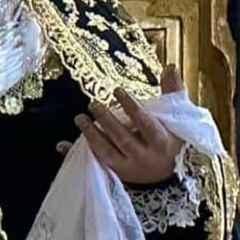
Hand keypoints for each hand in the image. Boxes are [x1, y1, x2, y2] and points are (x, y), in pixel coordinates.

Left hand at [57, 65, 184, 184]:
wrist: (170, 169)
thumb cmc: (172, 135)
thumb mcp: (177, 114)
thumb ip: (172, 89)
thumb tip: (170, 66)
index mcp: (161, 141)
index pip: (146, 124)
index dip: (131, 107)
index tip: (117, 90)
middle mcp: (145, 157)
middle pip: (123, 139)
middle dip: (107, 121)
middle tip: (93, 103)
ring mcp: (129, 168)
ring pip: (108, 153)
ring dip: (92, 136)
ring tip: (79, 118)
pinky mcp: (116, 173)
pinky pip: (95, 165)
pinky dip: (77, 156)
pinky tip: (62, 145)